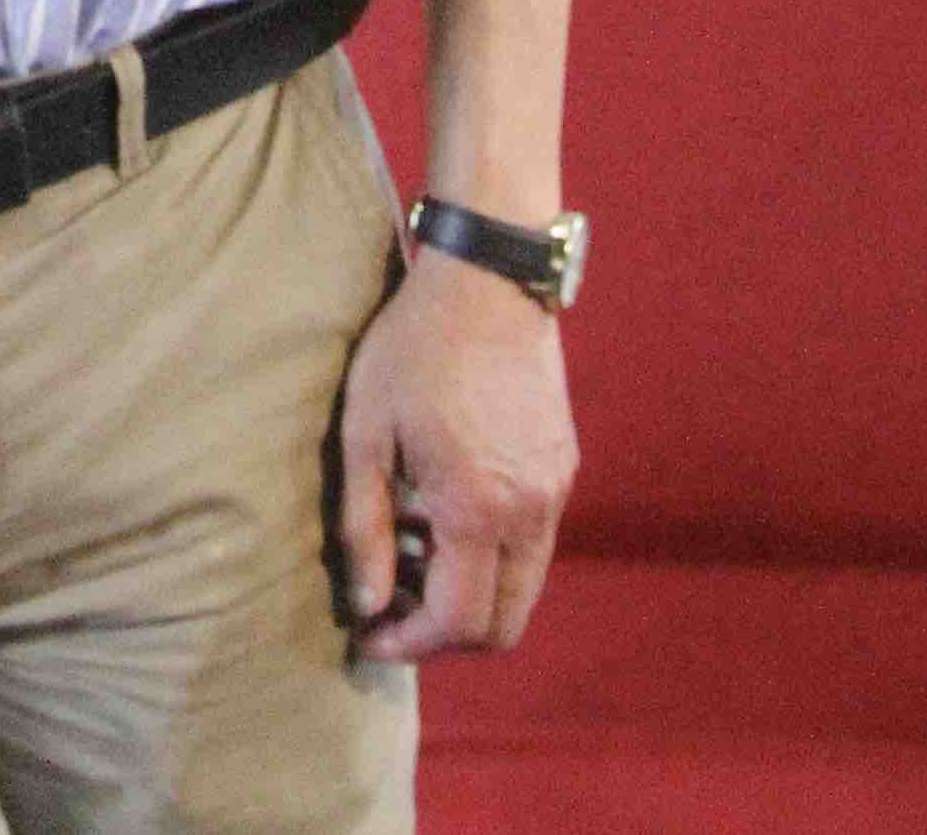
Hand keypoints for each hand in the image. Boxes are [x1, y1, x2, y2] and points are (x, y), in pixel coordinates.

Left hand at [333, 248, 576, 660]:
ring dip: (468, 596)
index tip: (365, 635)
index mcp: (479, 508)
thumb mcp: (364, 431)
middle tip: (387, 609)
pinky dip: (490, 558)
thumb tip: (364, 602)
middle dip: (443, 635)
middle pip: (503, 626)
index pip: (457, 622)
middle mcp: (531, 513)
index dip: (407, 643)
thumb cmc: (412, 348)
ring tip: (405, 555)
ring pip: (523, 590)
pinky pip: (533, 547)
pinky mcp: (563, 472)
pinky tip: (438, 517)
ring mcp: (556, 494)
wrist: (488, 284)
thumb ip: (363, 525)